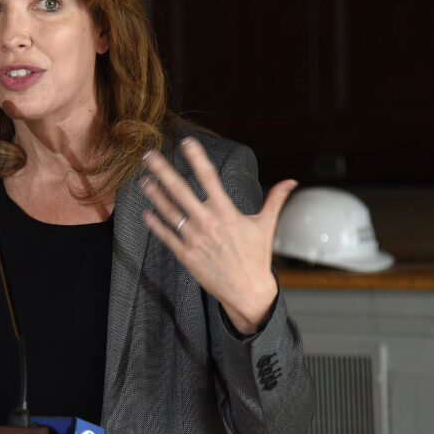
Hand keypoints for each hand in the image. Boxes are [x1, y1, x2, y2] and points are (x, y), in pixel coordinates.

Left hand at [140, 137, 296, 334]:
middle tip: (149, 155)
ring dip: (154, 194)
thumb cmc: (257, 257)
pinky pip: (166, 235)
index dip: (197, 158)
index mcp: (227, 212)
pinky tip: (146, 212)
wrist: (248, 291)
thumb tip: (291, 181)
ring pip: (169, 211)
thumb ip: (275, 199)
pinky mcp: (186, 255)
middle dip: (163, 171)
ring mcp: (195, 239)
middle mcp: (208, 223)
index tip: (186, 142)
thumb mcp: (266, 225)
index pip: (209, 177)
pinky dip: (155, 223)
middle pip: (180, 190)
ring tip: (143, 179)